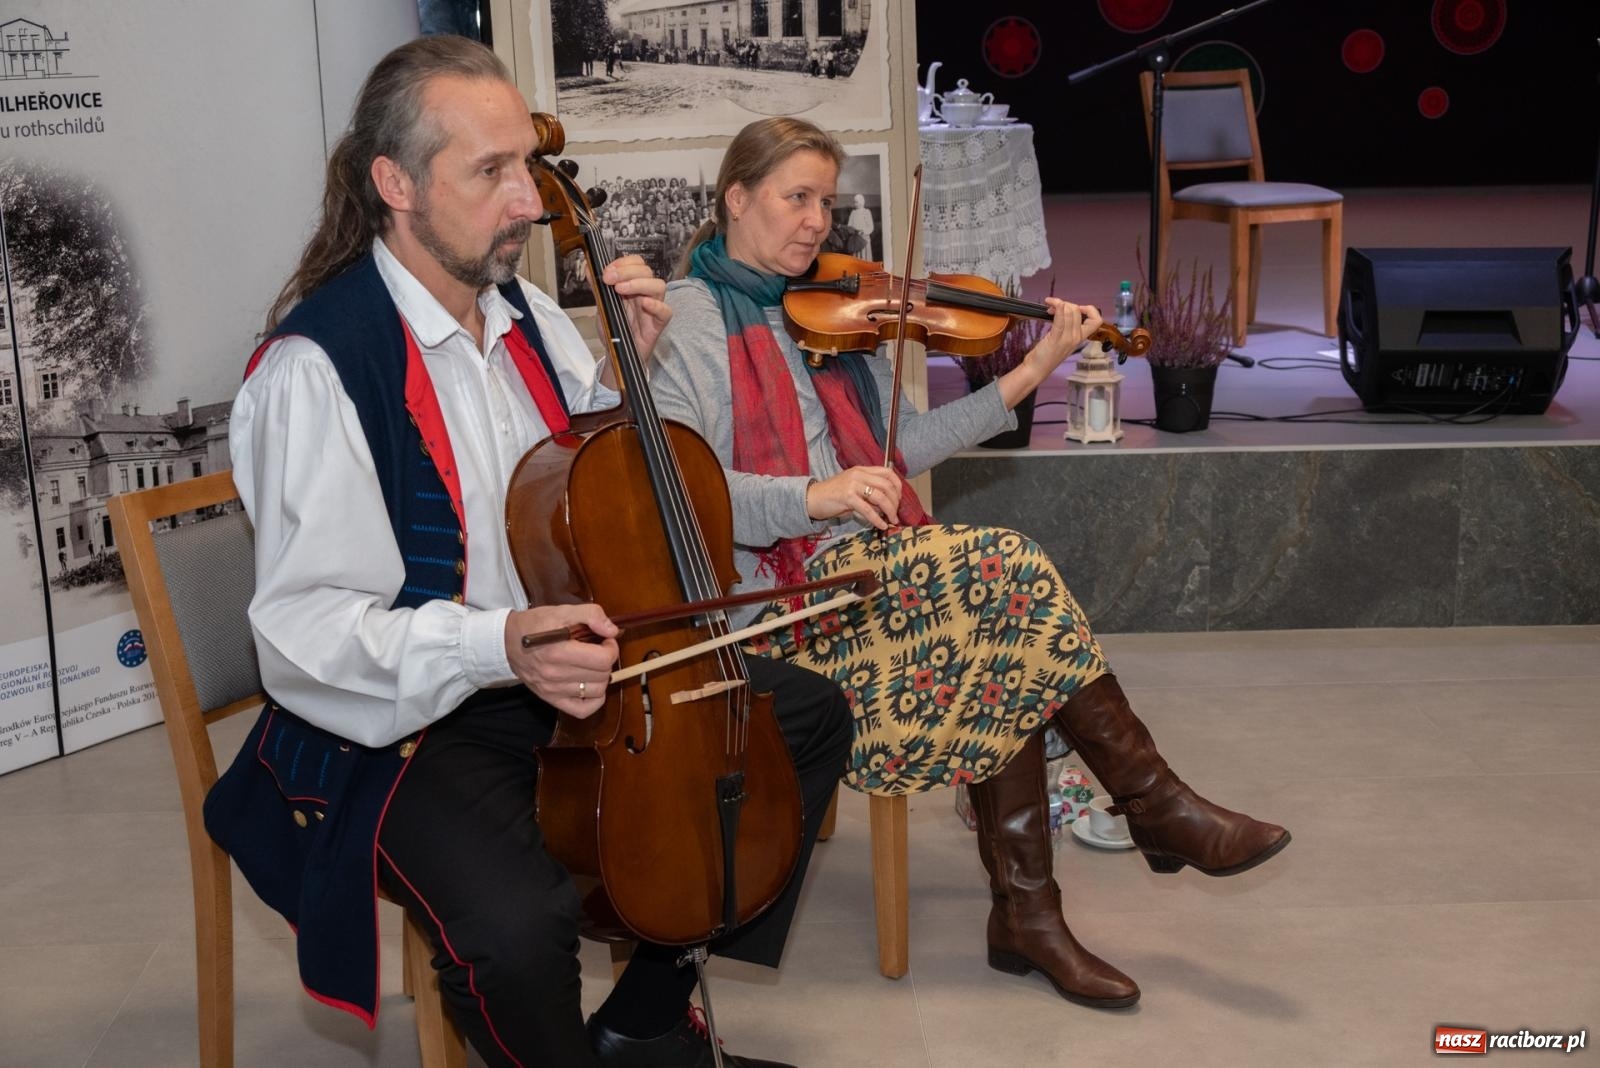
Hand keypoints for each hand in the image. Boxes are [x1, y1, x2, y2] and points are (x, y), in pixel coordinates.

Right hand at [504, 603, 617, 718]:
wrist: (508, 641)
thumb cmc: (537, 624)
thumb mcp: (563, 610)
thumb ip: (591, 614)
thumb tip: (612, 630)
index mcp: (559, 651)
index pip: (603, 659)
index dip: (611, 647)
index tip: (605, 640)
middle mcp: (555, 674)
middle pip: (603, 675)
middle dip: (606, 660)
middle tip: (597, 650)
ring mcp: (553, 690)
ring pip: (597, 692)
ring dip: (602, 678)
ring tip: (592, 665)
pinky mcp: (551, 699)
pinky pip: (583, 710)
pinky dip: (594, 700)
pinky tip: (590, 685)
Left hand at [601, 255, 670, 360]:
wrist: (617, 353)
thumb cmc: (615, 329)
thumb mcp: (602, 305)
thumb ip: (597, 287)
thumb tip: (588, 267)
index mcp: (633, 285)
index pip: (636, 263)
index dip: (623, 263)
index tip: (607, 271)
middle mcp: (645, 293)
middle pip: (646, 271)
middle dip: (626, 271)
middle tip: (609, 279)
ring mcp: (653, 307)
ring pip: (658, 286)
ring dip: (639, 283)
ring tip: (620, 290)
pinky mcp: (658, 323)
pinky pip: (665, 311)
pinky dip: (656, 305)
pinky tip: (644, 304)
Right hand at [806, 466, 901, 529]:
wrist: (812, 498)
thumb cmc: (833, 495)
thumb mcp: (853, 487)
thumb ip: (869, 491)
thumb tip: (886, 504)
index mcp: (862, 470)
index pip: (887, 472)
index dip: (897, 485)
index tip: (899, 498)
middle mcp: (859, 474)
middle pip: (886, 485)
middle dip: (895, 501)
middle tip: (895, 513)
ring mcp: (852, 485)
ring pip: (880, 497)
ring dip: (889, 510)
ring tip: (892, 520)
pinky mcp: (847, 497)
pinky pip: (868, 510)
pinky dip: (877, 519)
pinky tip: (881, 525)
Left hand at [999, 299, 1102, 407]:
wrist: (1036, 370)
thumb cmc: (1046, 355)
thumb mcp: (1062, 340)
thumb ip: (1067, 327)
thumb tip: (1064, 310)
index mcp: (1080, 338)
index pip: (1097, 321)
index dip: (1090, 310)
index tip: (1077, 308)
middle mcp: (1076, 338)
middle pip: (1078, 311)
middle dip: (1066, 304)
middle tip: (1053, 308)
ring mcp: (1067, 339)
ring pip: (1070, 312)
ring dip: (1058, 304)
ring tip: (1049, 308)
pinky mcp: (1056, 339)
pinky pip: (1060, 319)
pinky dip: (1057, 308)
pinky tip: (1051, 304)